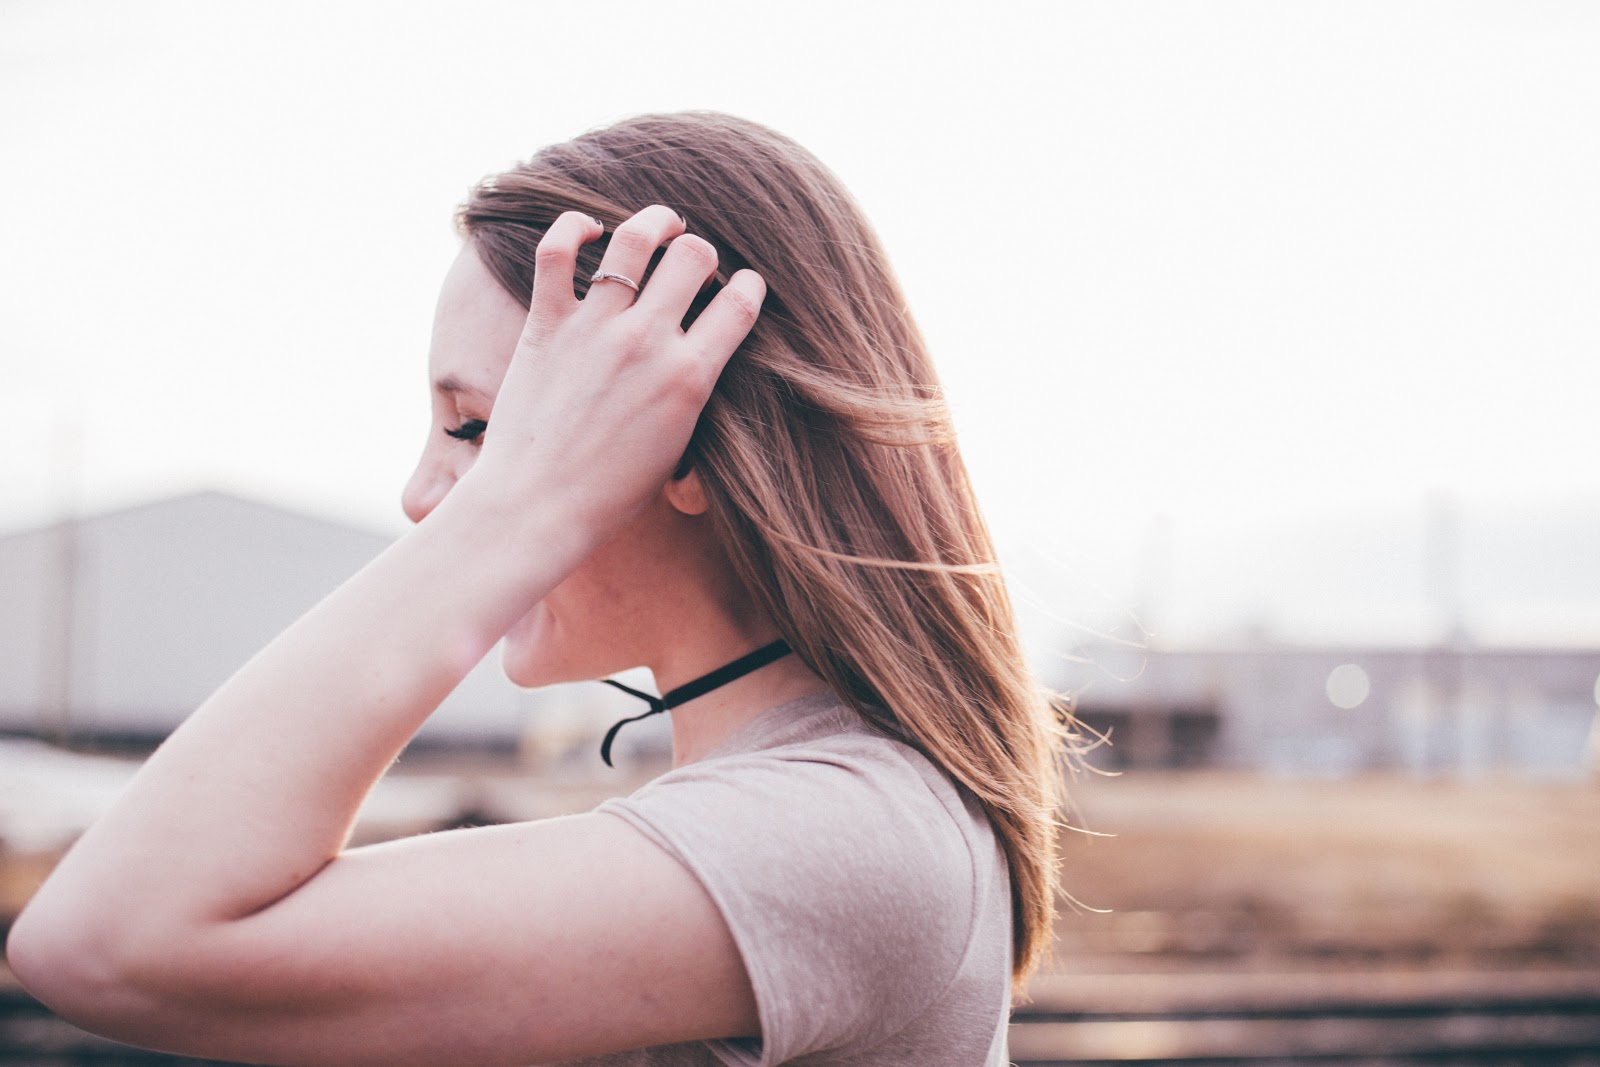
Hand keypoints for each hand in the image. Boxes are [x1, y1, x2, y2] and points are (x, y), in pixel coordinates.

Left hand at [467, 205, 764, 544]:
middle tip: (693, 265)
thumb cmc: (610, 494)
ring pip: (636, 240)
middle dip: (701, 253)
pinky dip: (573, 228)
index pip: (741, 303)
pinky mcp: (547, 324)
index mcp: (690, 377)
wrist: (539, 508)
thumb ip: (691, 395)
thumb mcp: (676, 450)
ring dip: (655, 222)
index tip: (744, 286)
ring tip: (661, 224)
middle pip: (695, 256)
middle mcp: (647, 342)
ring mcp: (595, 328)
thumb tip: (701, 366)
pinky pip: (556, 251)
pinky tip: (588, 230)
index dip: (750, 287)